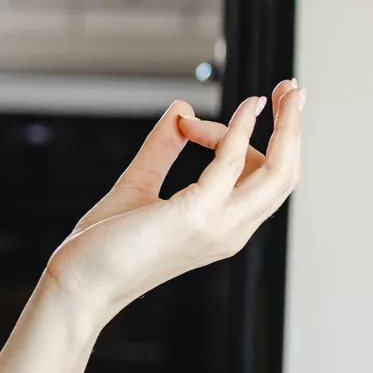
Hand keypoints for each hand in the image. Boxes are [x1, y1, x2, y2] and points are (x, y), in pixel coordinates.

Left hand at [45, 78, 303, 324]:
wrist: (79, 283)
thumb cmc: (103, 247)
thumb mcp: (137, 187)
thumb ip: (161, 150)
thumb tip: (181, 109)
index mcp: (223, 227)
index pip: (259, 178)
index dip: (235, 138)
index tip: (187, 123)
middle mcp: (230, 230)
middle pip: (284, 174)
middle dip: (293, 128)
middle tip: (292, 88)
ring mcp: (217, 226)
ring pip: (278, 171)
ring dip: (287, 126)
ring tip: (287, 90)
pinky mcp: (195, 216)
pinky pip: (232, 164)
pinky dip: (242, 131)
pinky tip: (248, 107)